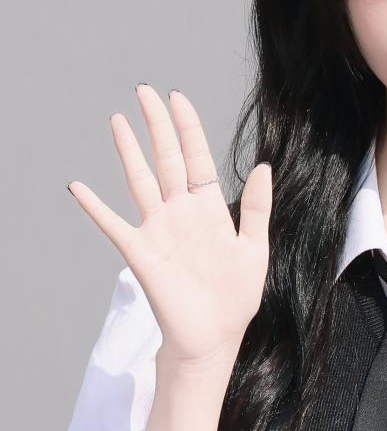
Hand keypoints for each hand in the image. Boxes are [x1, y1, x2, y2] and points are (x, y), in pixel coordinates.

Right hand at [67, 84, 272, 366]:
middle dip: (156, 125)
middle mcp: (181, 213)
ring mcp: (159, 230)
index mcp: (210, 210)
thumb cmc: (235, 299)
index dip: (188, 129)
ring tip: (117, 119)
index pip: (197, 159)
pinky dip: (95, 207)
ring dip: (128, 151)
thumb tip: (263, 165)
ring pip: (141, 181)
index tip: (177, 99)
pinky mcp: (142, 253)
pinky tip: (79, 188)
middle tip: (144, 91)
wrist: (214, 338)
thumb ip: (257, 208)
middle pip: (166, 160)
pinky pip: (113, 226)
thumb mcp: (256, 250)